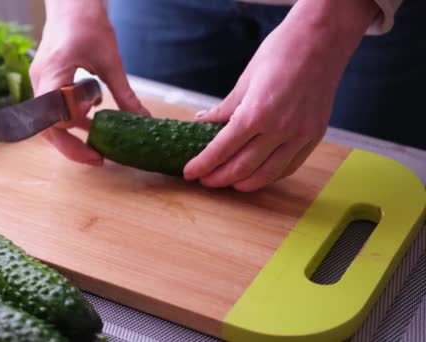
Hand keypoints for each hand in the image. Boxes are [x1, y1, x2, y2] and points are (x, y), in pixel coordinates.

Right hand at [30, 0, 147, 165]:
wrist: (72, 3)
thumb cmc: (88, 23)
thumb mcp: (111, 61)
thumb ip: (124, 94)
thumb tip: (143, 120)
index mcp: (53, 73)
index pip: (55, 115)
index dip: (75, 130)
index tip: (98, 139)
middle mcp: (39, 81)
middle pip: (47, 127)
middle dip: (70, 147)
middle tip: (97, 160)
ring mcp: (39, 83)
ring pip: (48, 123)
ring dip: (70, 137)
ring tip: (96, 150)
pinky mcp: (46, 83)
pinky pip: (53, 111)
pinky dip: (71, 121)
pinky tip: (92, 124)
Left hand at [183, 0, 378, 190]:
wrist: (322, 39)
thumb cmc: (281, 52)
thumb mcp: (245, 80)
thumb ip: (224, 109)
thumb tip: (202, 123)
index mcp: (256, 112)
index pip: (222, 149)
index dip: (203, 164)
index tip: (189, 172)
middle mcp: (279, 129)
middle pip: (242, 167)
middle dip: (219, 178)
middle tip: (205, 180)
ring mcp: (300, 135)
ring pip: (266, 174)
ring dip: (243, 183)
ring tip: (228, 183)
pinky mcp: (314, 136)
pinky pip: (289, 166)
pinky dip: (270, 176)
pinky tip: (256, 176)